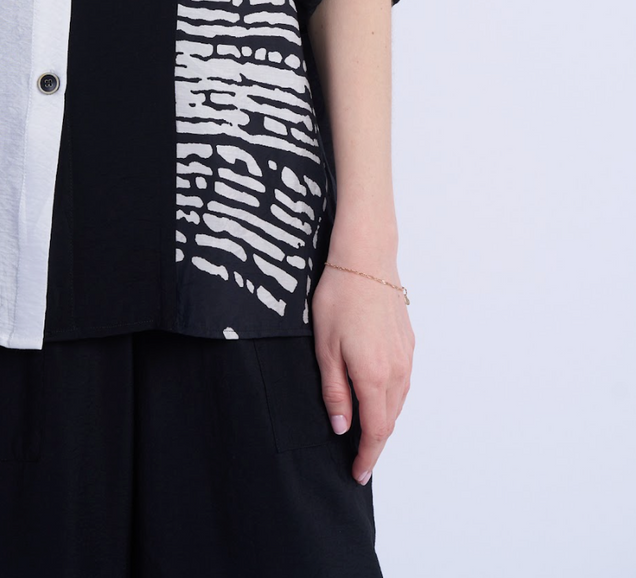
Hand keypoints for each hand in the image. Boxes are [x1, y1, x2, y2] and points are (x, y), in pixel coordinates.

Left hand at [310, 258, 413, 485]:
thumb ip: (335, 391)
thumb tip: (341, 427)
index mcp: (374, 377)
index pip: (375, 432)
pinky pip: (402, 382)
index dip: (367, 457)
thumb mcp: (325, 347)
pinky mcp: (408, 343)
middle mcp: (396, 371)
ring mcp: (406, 357)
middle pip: (389, 421)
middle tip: (358, 459)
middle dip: (375, 444)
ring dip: (384, 421)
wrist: (366, 259)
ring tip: (366, 433)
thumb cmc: (339, 298)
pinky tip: (378, 396)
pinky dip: (391, 399)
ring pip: (398, 403)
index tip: (358, 474)